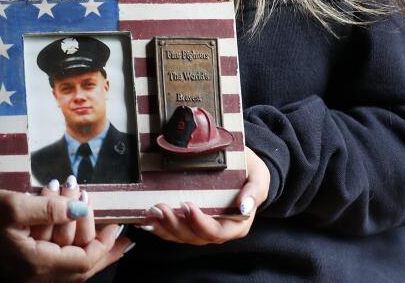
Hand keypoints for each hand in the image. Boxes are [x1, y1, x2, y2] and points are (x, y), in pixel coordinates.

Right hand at [0, 187, 129, 281]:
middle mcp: (34, 275)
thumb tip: (82, 211)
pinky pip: (55, 257)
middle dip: (102, 246)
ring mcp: (27, 271)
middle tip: (119, 228)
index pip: (83, 261)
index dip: (105, 244)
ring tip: (90, 209)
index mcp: (36, 265)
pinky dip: (67, 240)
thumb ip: (51, 209)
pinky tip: (70, 220)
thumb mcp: (13, 205)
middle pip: (80, 268)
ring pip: (68, 263)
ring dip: (82, 236)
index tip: (120, 225)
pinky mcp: (21, 263)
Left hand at [142, 147, 269, 244]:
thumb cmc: (251, 172)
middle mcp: (218, 229)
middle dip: (175, 224)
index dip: (200, 223)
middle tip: (160, 207)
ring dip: (163, 226)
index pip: (216, 232)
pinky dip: (158, 226)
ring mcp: (202, 227)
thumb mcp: (259, 177)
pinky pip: (173, 230)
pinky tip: (145, 218)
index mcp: (237, 224)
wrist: (243, 167)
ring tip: (150, 212)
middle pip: (194, 236)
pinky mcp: (189, 222)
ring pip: (181, 235)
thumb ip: (254, 191)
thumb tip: (244, 206)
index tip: (187, 206)